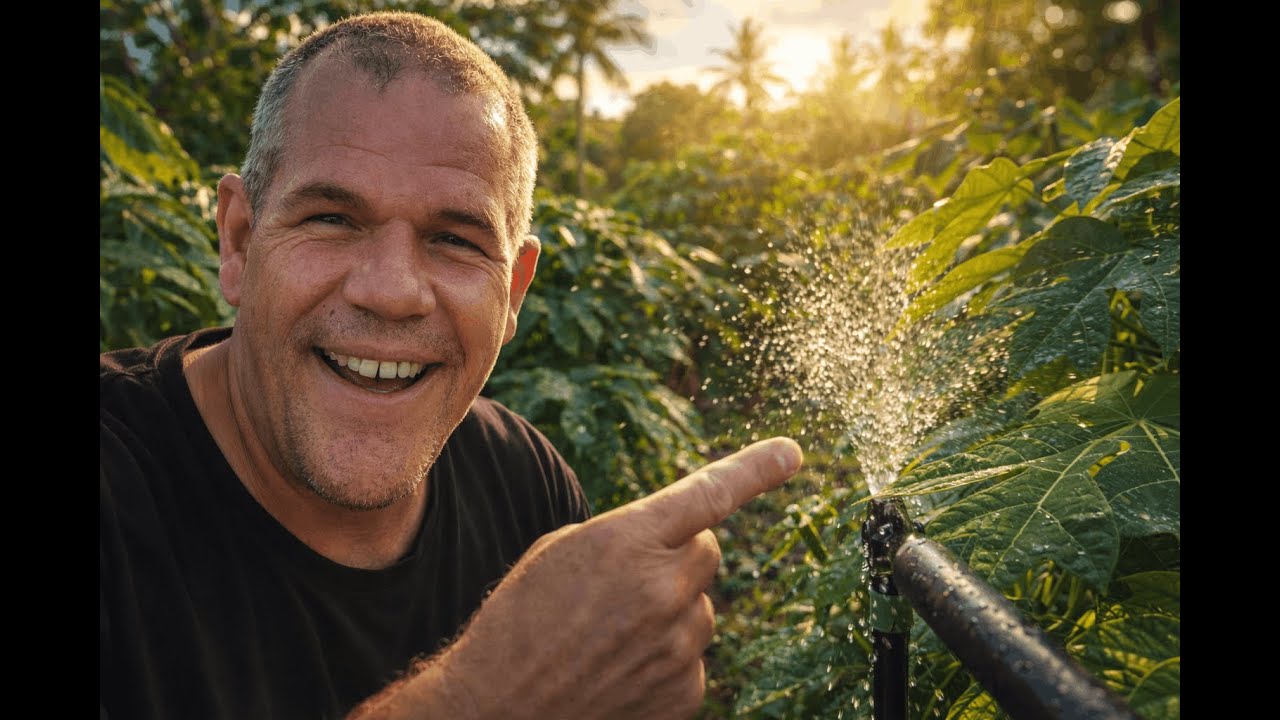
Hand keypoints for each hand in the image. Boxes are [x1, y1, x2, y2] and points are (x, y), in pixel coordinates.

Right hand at [354, 437, 802, 718]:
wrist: (498, 705)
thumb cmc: (520, 620)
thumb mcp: (561, 551)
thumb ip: (629, 535)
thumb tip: (681, 538)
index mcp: (625, 541)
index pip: (707, 493)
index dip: (754, 469)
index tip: (790, 452)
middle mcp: (661, 590)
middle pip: (708, 551)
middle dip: (677, 556)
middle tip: (628, 580)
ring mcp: (676, 647)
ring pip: (702, 607)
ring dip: (671, 611)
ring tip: (613, 634)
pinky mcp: (682, 692)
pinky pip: (694, 658)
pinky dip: (667, 659)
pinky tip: (622, 667)